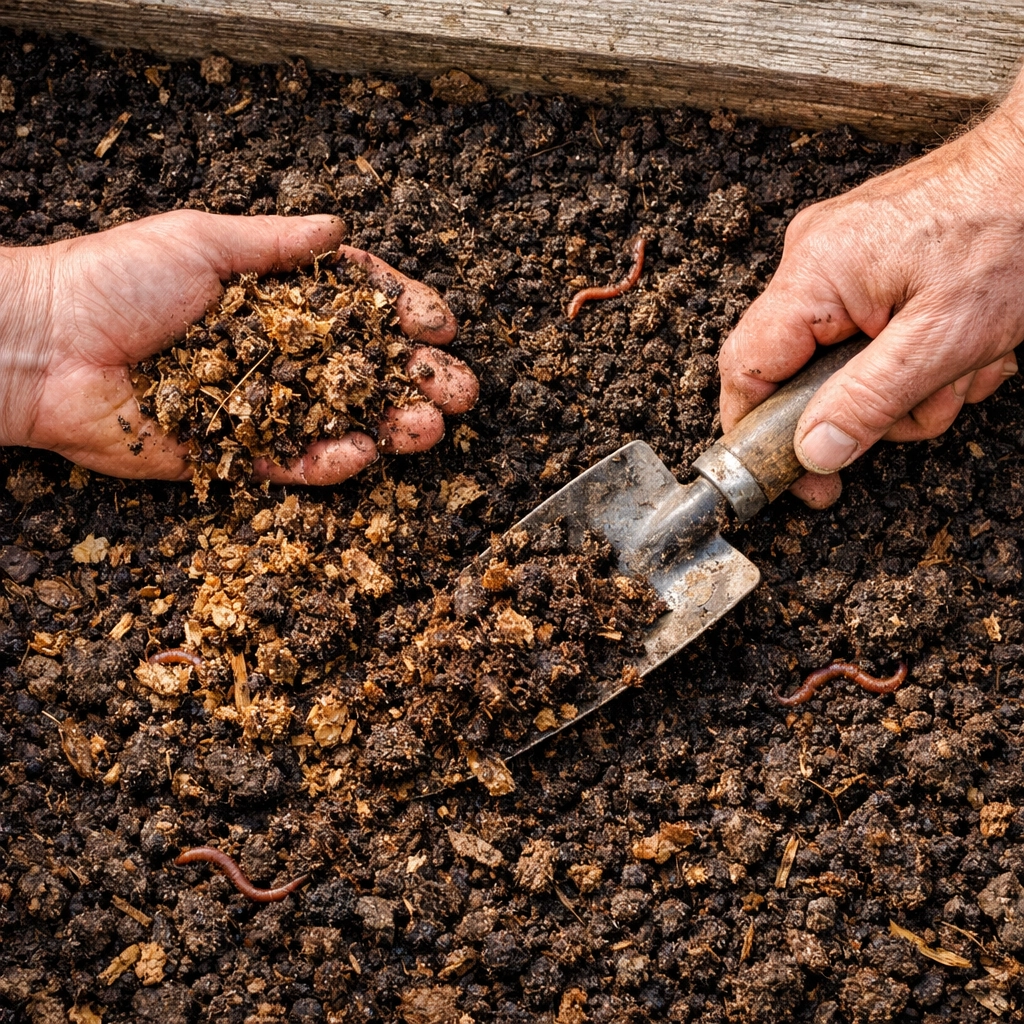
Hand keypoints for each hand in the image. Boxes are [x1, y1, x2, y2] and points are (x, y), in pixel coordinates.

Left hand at [0, 210, 477, 484]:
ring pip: (344, 419)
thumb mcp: (201, 240)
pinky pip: (297, 460)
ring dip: (393, 424)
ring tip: (430, 427)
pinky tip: (367, 450)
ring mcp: (266, 405)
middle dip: (419, 378)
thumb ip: (276, 243)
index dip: (403, 313)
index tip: (437, 321)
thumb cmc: (115, 280)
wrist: (46, 347)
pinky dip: (333, 460)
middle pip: (366, 368)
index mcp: (277, 297)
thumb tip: (339, 228)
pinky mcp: (240, 451)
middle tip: (461, 390)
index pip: (357, 304)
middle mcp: (281, 352)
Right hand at [718, 80, 1023, 507]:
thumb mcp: (945, 337)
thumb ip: (871, 400)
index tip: (794, 477)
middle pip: (803, 372)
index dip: (757, 432)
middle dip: (871, 406)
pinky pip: (871, 329)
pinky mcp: (870, 257)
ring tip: (965, 364)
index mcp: (814, 274)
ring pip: (846, 360)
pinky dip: (917, 351)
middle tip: (926, 405)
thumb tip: (815, 452)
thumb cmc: (1013, 228)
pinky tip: (964, 338)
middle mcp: (813, 259)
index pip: (746, 369)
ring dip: (909, 383)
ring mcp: (841, 255)